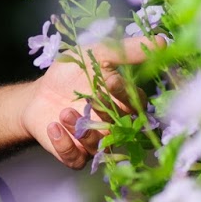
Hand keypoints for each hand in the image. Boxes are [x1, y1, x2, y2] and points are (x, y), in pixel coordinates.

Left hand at [22, 35, 163, 168]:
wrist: (38, 93)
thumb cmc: (71, 73)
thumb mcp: (96, 54)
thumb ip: (126, 51)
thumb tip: (162, 42)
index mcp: (123, 103)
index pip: (136, 104)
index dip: (126, 94)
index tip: (112, 80)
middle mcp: (113, 126)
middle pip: (120, 126)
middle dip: (105, 111)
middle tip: (91, 96)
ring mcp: (94, 142)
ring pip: (99, 146)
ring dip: (84, 130)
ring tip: (65, 112)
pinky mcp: (74, 154)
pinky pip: (76, 159)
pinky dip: (65, 145)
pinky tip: (54, 126)